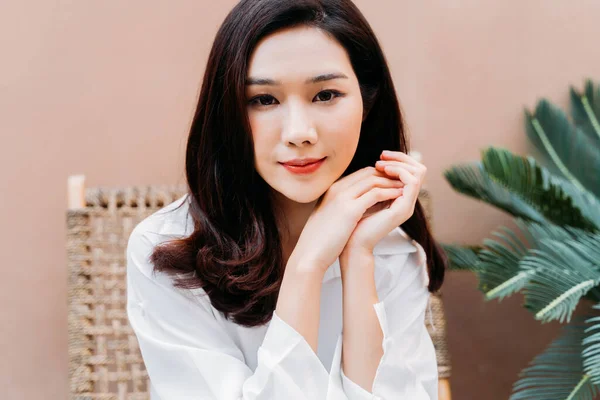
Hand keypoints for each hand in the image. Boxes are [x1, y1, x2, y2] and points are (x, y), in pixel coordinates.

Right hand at [289, 166, 404, 273]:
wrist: (309, 253)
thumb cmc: (321, 239)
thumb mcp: (332, 216)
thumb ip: (345, 206)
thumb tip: (363, 206)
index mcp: (333, 189)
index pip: (361, 174)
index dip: (379, 176)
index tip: (391, 182)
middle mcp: (337, 189)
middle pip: (369, 172)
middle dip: (387, 175)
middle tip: (402, 182)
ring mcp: (342, 197)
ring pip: (374, 180)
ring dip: (391, 182)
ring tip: (404, 188)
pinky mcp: (349, 209)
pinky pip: (375, 193)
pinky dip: (389, 192)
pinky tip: (398, 197)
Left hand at [342, 150, 426, 255]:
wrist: (352, 243)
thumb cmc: (353, 221)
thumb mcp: (365, 196)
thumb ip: (375, 183)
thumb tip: (376, 165)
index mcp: (399, 198)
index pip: (411, 171)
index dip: (398, 159)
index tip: (380, 157)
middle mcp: (407, 201)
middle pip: (419, 169)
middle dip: (400, 158)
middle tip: (381, 156)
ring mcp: (407, 205)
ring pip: (418, 172)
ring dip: (398, 163)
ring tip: (380, 164)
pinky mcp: (404, 209)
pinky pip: (411, 182)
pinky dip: (398, 172)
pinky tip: (383, 171)